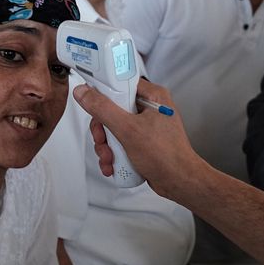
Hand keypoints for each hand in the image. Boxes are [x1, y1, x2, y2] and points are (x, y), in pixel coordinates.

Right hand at [75, 80, 202, 197]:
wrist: (179, 182)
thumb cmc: (166, 156)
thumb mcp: (128, 129)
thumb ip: (103, 109)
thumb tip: (85, 93)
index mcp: (152, 96)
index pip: (121, 82)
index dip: (103, 92)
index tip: (92, 102)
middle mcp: (149, 107)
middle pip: (112, 108)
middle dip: (103, 130)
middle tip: (103, 139)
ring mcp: (145, 125)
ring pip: (113, 127)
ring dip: (106, 145)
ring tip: (109, 157)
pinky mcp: (142, 140)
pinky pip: (120, 140)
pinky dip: (113, 152)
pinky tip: (112, 164)